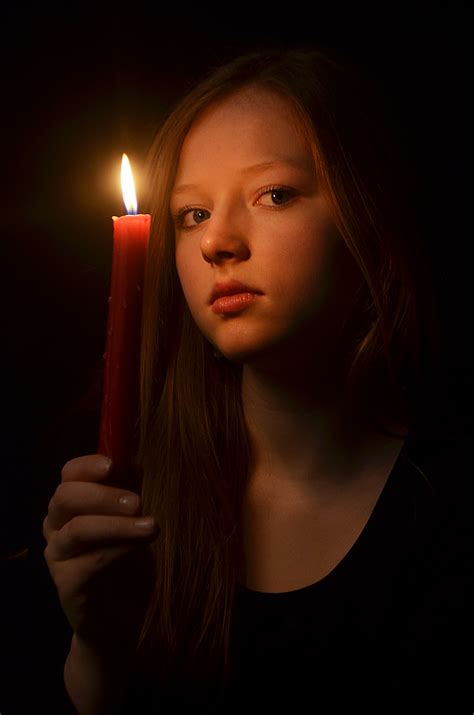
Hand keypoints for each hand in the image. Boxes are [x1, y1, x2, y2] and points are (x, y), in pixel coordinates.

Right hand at [43, 454, 158, 654]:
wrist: (119, 619)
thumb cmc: (126, 562)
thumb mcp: (131, 522)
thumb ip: (129, 494)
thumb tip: (135, 463)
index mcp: (71, 505)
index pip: (69, 474)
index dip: (88, 465)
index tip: (113, 464)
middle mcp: (57, 527)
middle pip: (66, 497)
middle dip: (103, 494)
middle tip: (138, 501)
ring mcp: (58, 556)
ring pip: (77, 528)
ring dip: (116, 524)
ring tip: (150, 526)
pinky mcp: (66, 583)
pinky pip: (89, 561)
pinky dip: (117, 550)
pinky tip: (140, 549)